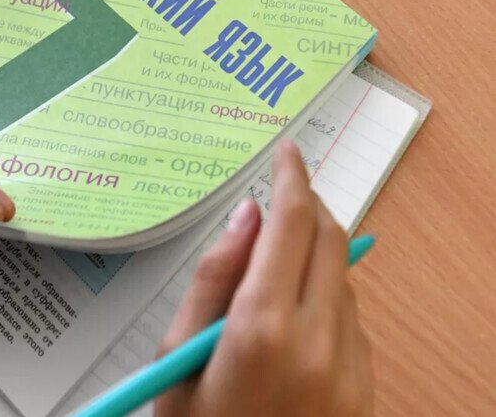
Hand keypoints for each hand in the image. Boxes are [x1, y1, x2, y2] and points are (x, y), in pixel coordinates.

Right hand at [156, 140, 372, 415]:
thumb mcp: (176, 357)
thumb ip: (212, 277)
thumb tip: (245, 216)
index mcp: (263, 328)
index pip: (292, 223)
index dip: (291, 177)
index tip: (286, 154)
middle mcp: (320, 342)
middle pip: (330, 238)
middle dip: (307, 207)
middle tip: (277, 200)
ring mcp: (350, 367)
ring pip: (343, 275)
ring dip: (313, 255)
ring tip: (266, 280)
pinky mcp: (364, 387)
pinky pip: (352, 316)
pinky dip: (326, 297)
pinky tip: (289, 322)